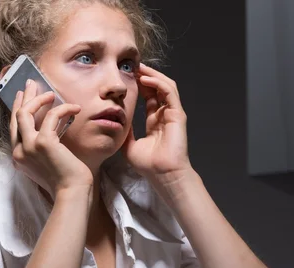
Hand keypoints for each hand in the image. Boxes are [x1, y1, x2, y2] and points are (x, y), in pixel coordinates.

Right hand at [10, 80, 92, 199]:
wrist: (72, 193)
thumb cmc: (66, 181)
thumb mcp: (48, 163)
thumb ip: (43, 148)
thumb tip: (51, 128)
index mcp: (19, 157)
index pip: (14, 127)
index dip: (17, 109)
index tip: (22, 96)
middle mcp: (19, 151)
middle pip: (16, 116)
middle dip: (23, 97)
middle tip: (31, 84)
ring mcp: (29, 147)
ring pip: (25, 113)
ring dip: (38, 99)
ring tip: (50, 93)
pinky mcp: (44, 143)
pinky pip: (51, 117)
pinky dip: (63, 109)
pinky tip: (74, 108)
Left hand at [121, 64, 191, 183]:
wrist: (163, 175)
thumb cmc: (149, 165)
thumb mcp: (130, 145)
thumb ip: (126, 131)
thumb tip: (115, 120)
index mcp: (155, 121)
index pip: (149, 97)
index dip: (139, 85)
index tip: (126, 77)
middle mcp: (165, 115)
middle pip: (157, 88)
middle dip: (145, 76)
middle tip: (130, 66)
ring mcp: (173, 114)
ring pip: (165, 86)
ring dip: (152, 75)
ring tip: (139, 68)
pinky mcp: (178, 114)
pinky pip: (169, 92)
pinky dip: (158, 83)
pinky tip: (146, 79)